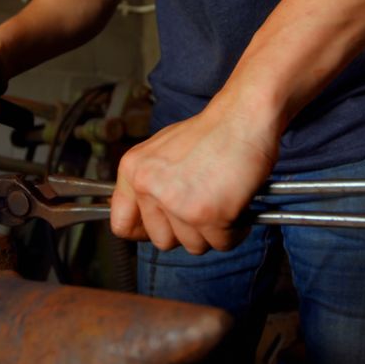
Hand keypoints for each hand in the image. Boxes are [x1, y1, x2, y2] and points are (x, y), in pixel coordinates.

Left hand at [110, 104, 278, 253]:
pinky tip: (237, 205)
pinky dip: (235, 231)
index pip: (121, 224)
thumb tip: (143, 220)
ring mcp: (177, 203)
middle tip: (204, 207)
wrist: (243, 117)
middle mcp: (149, 188)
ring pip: (193, 246)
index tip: (164, 227)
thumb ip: (148, 184)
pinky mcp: (207, 214)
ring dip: (213, 231)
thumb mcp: (162, 152)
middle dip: (186, 231)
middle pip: (162, 241)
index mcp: (133, 171)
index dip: (144, 231)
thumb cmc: (211, 133)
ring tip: (222, 200)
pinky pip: (221, 244)